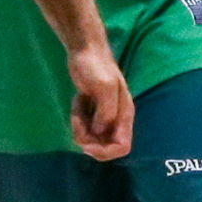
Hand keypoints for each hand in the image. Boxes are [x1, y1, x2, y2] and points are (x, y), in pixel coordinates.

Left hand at [66, 41, 133, 160]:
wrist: (85, 49)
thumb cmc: (95, 66)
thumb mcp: (103, 87)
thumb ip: (105, 112)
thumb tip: (98, 131)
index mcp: (124, 115)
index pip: (122, 147)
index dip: (105, 152)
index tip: (87, 144)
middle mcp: (117, 118)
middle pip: (105, 146)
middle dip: (88, 140)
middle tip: (77, 125)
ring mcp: (104, 115)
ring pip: (93, 137)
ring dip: (80, 128)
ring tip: (77, 106)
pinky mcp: (93, 110)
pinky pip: (85, 126)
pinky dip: (78, 119)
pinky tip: (77, 101)